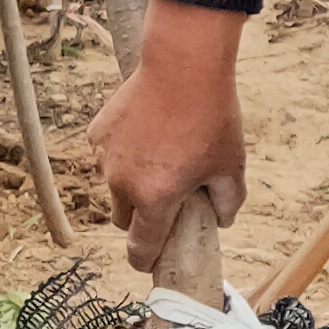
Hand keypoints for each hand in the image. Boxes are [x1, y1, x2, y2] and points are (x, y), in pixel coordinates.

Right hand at [90, 0, 249, 274]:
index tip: (148, 262)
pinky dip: (123, 152)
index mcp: (154, 200)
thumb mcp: (232, 166)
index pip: (141, 248)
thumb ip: (228, 203)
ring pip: (114, 185)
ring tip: (162, 154)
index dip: (145, 260)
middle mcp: (122, 184)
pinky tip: (147, 131)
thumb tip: (221, 220)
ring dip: (131, 182)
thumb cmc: (211, 118)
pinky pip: (108, 155)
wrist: (184, 66)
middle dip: (141, 217)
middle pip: (124, 219)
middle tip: (167, 197)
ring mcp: (105, 158)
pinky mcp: (97, 133)